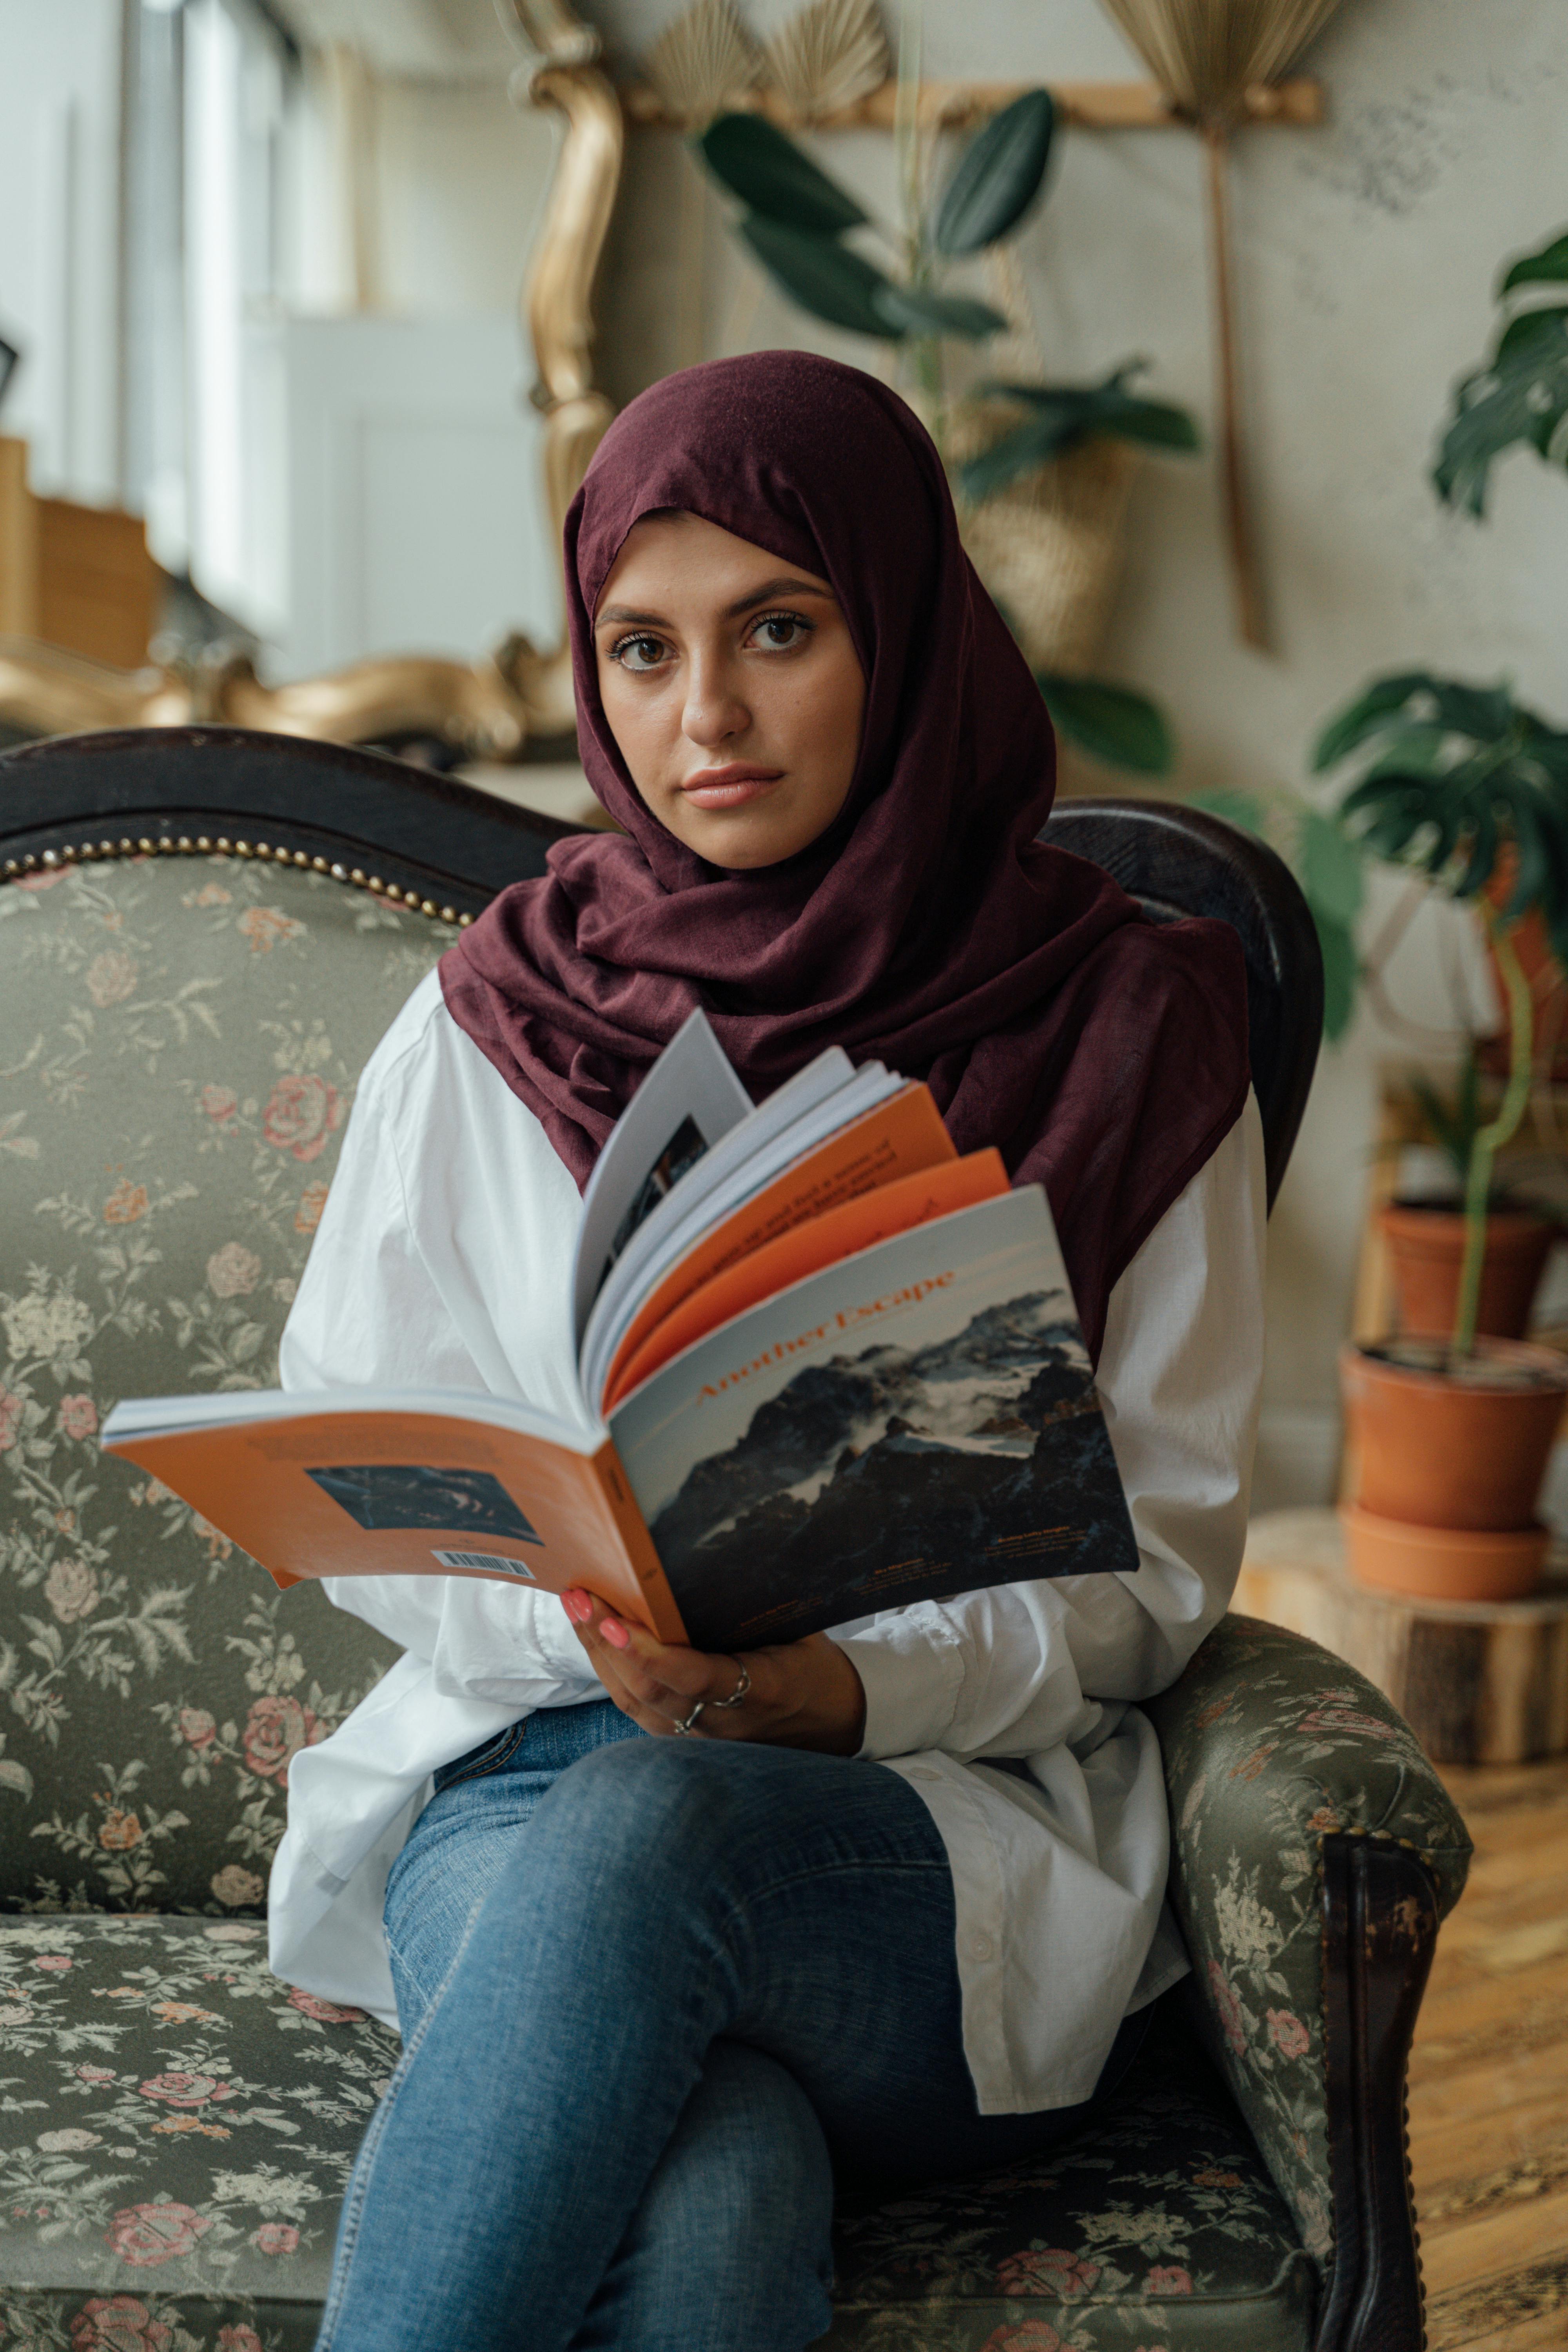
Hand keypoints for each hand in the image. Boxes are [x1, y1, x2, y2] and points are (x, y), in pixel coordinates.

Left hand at [561, 1589, 865, 1756]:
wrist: (832, 1723)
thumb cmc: (813, 1667)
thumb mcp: (799, 1632)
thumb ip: (756, 1608)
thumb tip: (711, 1555)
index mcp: (760, 1690)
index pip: (692, 1677)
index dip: (648, 1653)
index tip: (614, 1619)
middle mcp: (722, 1723)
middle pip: (648, 1691)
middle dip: (606, 1643)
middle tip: (579, 1597)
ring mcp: (700, 1738)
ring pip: (634, 1702)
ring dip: (599, 1656)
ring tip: (576, 1610)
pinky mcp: (684, 1739)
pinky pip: (637, 1709)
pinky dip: (611, 1672)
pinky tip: (594, 1639)